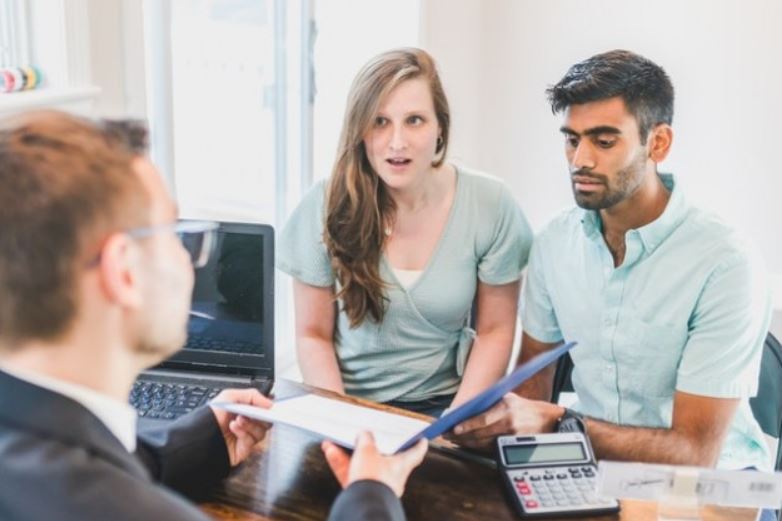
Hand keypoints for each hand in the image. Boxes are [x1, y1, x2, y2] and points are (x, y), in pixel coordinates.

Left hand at [209, 388, 272, 465]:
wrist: (199, 437)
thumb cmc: (210, 416)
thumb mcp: (229, 396)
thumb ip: (252, 395)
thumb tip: (269, 403)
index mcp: (243, 409)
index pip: (263, 408)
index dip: (267, 407)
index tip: (268, 407)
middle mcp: (245, 422)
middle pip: (265, 421)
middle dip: (260, 416)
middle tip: (253, 413)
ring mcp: (245, 436)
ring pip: (261, 431)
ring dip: (250, 424)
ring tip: (238, 420)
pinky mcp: (244, 448)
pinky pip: (253, 440)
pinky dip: (244, 432)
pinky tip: (234, 428)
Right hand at [321, 431, 427, 496]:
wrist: (361, 504)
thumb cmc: (373, 479)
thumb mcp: (368, 450)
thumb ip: (366, 438)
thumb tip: (364, 434)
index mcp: (401, 465)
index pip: (416, 452)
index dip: (418, 443)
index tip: (421, 437)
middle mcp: (391, 477)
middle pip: (382, 457)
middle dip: (369, 445)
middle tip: (363, 434)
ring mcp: (375, 486)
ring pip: (362, 465)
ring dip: (348, 453)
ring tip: (335, 441)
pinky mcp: (361, 493)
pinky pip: (351, 474)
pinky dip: (340, 463)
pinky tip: (330, 451)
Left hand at [444, 393, 562, 448]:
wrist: (545, 420)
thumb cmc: (522, 406)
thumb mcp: (506, 398)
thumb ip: (488, 402)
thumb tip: (464, 409)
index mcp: (506, 409)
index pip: (482, 420)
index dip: (467, 426)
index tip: (454, 428)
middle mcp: (508, 424)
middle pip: (480, 434)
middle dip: (461, 436)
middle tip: (447, 435)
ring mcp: (511, 437)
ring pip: (483, 444)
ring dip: (466, 443)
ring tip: (453, 439)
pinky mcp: (511, 446)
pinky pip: (490, 448)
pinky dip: (476, 447)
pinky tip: (467, 443)